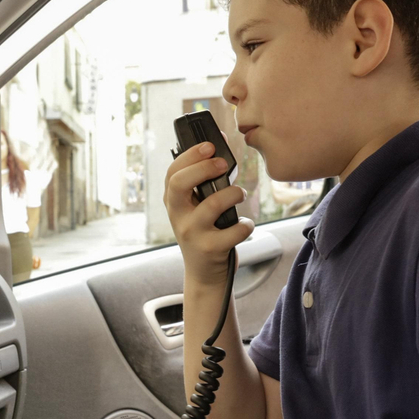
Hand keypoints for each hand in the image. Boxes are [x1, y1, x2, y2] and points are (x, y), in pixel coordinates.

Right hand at [165, 140, 252, 286]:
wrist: (204, 274)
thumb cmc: (205, 233)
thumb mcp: (196, 208)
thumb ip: (204, 181)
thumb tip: (221, 144)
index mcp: (173, 202)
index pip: (172, 172)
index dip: (190, 155)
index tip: (209, 146)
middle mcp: (178, 217)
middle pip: (180, 183)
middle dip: (204, 168)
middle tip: (224, 164)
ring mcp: (192, 233)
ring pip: (212, 204)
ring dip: (233, 194)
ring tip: (239, 194)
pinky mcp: (211, 249)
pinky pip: (235, 229)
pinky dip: (246, 225)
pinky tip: (244, 225)